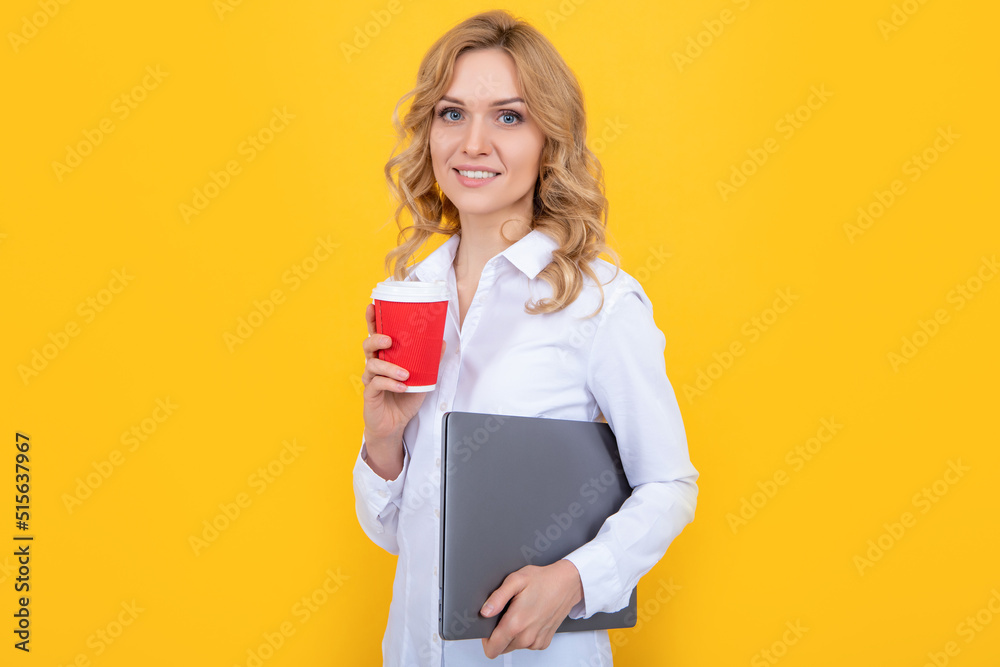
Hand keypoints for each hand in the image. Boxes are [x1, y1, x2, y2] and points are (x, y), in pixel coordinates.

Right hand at [361, 303, 444, 477]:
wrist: (395, 425)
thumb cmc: (404, 398)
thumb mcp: (422, 378)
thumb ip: (429, 360)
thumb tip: (443, 342)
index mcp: (385, 356)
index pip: (376, 334)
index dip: (372, 320)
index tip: (372, 305)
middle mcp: (375, 364)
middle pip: (368, 345)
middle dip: (376, 339)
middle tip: (389, 340)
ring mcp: (370, 379)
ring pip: (372, 365)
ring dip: (390, 367)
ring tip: (405, 373)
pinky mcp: (370, 394)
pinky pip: (377, 384)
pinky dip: (391, 384)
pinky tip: (403, 387)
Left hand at [480, 560, 583, 658]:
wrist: (567, 583)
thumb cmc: (543, 580)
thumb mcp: (515, 580)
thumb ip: (497, 597)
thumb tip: (485, 611)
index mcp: (516, 623)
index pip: (492, 649)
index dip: (486, 639)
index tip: (489, 626)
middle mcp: (526, 637)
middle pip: (502, 647)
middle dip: (500, 634)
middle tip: (507, 613)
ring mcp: (536, 641)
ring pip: (514, 646)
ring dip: (513, 634)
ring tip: (521, 612)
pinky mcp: (544, 642)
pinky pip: (527, 644)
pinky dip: (525, 634)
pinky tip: (530, 618)